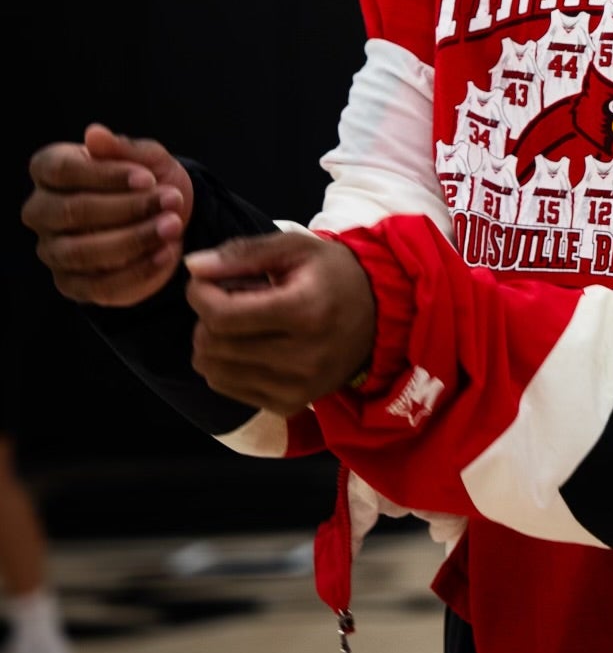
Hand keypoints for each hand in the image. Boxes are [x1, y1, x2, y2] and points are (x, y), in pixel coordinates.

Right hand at [22, 124, 192, 306]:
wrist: (167, 216)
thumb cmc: (147, 180)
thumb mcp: (147, 158)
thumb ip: (123, 148)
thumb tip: (94, 133)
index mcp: (49, 171)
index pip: (63, 171)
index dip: (106, 175)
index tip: (148, 178)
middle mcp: (41, 211)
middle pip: (72, 211)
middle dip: (127, 208)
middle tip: (171, 202)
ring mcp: (53, 251)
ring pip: (83, 251)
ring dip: (133, 240)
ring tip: (172, 228)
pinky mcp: (72, 285)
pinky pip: (100, 285)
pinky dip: (138, 271)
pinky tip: (166, 254)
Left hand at [185, 232, 376, 415]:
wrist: (380, 314)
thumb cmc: (333, 274)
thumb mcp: (294, 248)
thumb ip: (242, 254)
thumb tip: (192, 267)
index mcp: (304, 311)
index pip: (222, 316)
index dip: (200, 296)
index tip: (205, 281)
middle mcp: (302, 358)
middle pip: (214, 346)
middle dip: (205, 318)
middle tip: (226, 300)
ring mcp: (297, 388)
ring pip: (215, 373)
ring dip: (212, 344)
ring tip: (236, 324)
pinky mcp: (292, 404)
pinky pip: (230, 390)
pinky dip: (226, 366)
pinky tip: (247, 346)